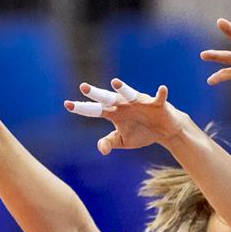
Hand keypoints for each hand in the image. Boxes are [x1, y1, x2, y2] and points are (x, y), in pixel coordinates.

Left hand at [64, 79, 188, 155]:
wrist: (164, 132)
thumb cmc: (141, 133)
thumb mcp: (123, 141)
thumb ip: (110, 142)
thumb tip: (101, 148)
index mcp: (114, 113)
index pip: (94, 110)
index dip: (81, 108)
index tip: (67, 105)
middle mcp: (124, 104)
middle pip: (107, 98)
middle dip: (96, 94)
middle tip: (83, 88)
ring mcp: (140, 102)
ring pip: (129, 94)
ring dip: (123, 89)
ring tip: (115, 83)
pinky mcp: (157, 104)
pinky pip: (158, 98)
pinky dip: (160, 94)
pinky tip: (162, 89)